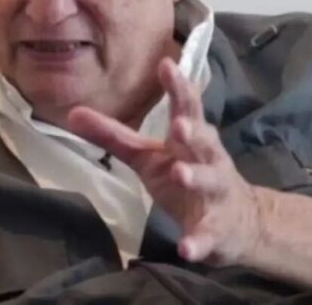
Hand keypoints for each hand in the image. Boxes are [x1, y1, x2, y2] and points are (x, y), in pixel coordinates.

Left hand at [68, 59, 268, 265]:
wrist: (239, 223)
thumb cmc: (187, 176)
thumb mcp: (149, 156)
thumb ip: (114, 136)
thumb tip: (72, 113)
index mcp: (191, 139)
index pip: (187, 107)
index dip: (178, 86)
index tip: (167, 64)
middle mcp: (209, 160)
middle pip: (205, 140)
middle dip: (193, 131)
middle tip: (178, 124)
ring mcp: (216, 194)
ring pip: (211, 182)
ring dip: (196, 176)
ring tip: (180, 173)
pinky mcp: (217, 230)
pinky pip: (208, 236)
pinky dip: (198, 241)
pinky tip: (186, 248)